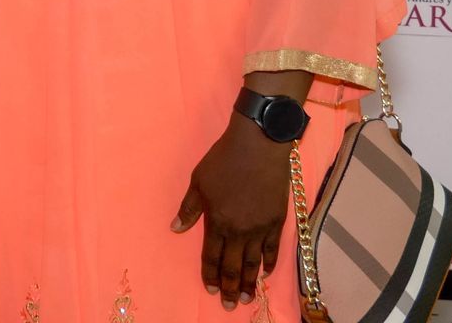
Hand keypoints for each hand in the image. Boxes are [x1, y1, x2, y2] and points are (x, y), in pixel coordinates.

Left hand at [171, 115, 291, 310]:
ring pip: (254, 263)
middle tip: (231, 306)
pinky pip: (273, 249)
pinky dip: (270, 264)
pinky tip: (266, 274)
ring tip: (248, 299)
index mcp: (217, 222)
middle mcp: (239, 231)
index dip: (211, 274)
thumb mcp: (198, 181)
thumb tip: (175, 229)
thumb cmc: (224, 160)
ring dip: (250, 283)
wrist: (258, 146)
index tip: (211, 290)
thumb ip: (189, 208)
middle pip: (234, 266)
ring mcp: (260, 228)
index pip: (212, 256)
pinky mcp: (276, 221)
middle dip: (231, 288)